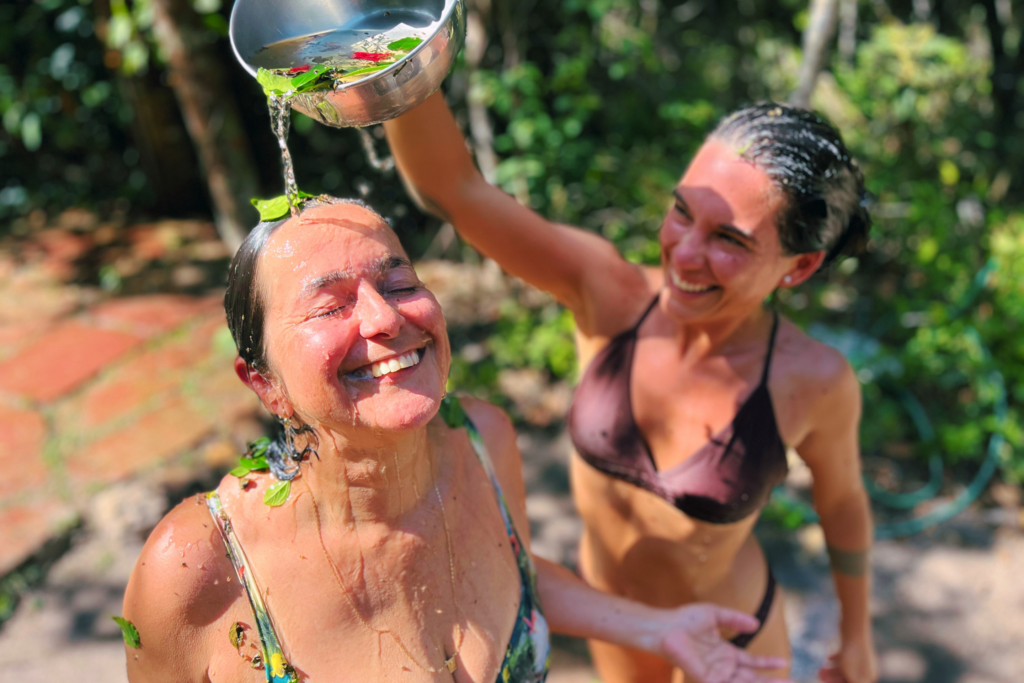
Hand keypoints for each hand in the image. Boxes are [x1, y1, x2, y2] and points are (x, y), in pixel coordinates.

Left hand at [656, 604, 792, 682]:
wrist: (666, 626)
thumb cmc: (684, 620)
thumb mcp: (715, 614)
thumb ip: (735, 619)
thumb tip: (755, 624)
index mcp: (725, 654)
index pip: (751, 663)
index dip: (767, 664)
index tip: (783, 663)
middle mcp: (723, 667)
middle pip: (751, 678)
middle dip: (771, 682)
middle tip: (792, 682)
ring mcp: (716, 675)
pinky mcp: (708, 680)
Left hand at [818, 634, 877, 682]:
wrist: (854, 630)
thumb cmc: (852, 655)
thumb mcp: (850, 676)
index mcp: (868, 677)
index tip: (827, 682)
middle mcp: (866, 668)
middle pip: (847, 677)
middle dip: (833, 678)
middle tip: (819, 675)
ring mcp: (860, 657)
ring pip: (844, 667)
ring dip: (832, 670)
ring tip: (820, 670)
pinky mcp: (853, 648)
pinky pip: (844, 657)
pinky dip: (836, 659)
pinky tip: (828, 658)